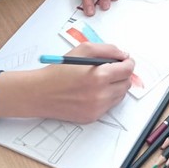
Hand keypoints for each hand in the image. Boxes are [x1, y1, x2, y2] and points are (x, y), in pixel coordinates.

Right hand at [0, 42, 134, 123]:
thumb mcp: (83, 50)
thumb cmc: (59, 70)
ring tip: (100, 80)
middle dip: (122, 74)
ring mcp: (97, 108)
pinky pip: (109, 106)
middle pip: (126, 84)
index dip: (128, 63)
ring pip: (120, 96)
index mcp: (100, 76)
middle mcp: (101, 94)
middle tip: (112, 69)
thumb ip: (108, 49)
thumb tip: (124, 55)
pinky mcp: (92, 117)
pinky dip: (106, 97)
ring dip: (115, 86)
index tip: (125, 61)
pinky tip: (93, 91)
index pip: (128, 70)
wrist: (40, 93)